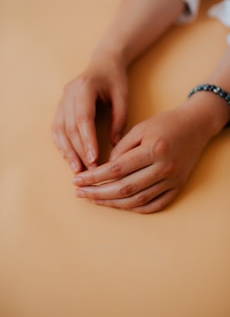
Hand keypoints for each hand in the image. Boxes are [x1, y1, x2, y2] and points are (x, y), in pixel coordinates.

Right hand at [52, 52, 127, 172]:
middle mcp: (69, 93)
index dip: (87, 140)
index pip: (83, 118)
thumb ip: (119, 119)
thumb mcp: (123, 96)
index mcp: (85, 87)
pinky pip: (56, 128)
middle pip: (70, 127)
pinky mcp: (60, 107)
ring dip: (67, 152)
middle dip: (79, 151)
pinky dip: (61, 145)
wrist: (103, 63)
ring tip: (77, 170)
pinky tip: (68, 158)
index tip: (94, 159)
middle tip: (89, 170)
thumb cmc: (115, 79)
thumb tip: (115, 145)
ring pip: (60, 130)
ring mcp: (62, 100)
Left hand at [73, 106, 212, 212]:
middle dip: (98, 193)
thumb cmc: (166, 123)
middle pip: (125, 188)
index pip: (117, 169)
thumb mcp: (141, 128)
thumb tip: (106, 168)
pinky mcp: (177, 188)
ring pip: (137, 200)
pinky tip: (120, 205)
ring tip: (95, 200)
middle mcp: (164, 168)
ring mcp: (172, 181)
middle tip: (80, 193)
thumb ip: (122, 148)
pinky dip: (135, 208)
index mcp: (154, 150)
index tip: (77, 180)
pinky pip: (154, 205)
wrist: (196, 126)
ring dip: (113, 203)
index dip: (94, 177)